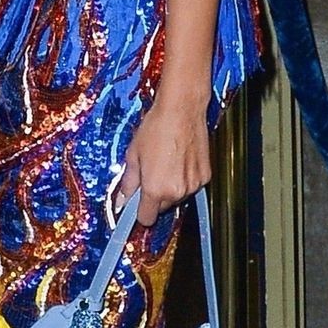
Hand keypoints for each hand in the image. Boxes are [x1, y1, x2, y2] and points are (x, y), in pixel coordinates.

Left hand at [116, 92, 211, 226]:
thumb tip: (122, 198)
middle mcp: (177, 191)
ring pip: (178, 197)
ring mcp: (193, 185)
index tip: (136, 206)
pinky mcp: (205, 176)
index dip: (139, 212)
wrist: (182, 109)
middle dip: (155, 197)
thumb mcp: (134, 155)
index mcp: (155, 189)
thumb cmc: (157, 127)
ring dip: (171, 188)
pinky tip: (180, 160)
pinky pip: (191, 186)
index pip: (146, 218)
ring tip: (167, 163)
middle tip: (151, 175)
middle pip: (162, 208)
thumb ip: (128, 182)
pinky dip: (185, 179)